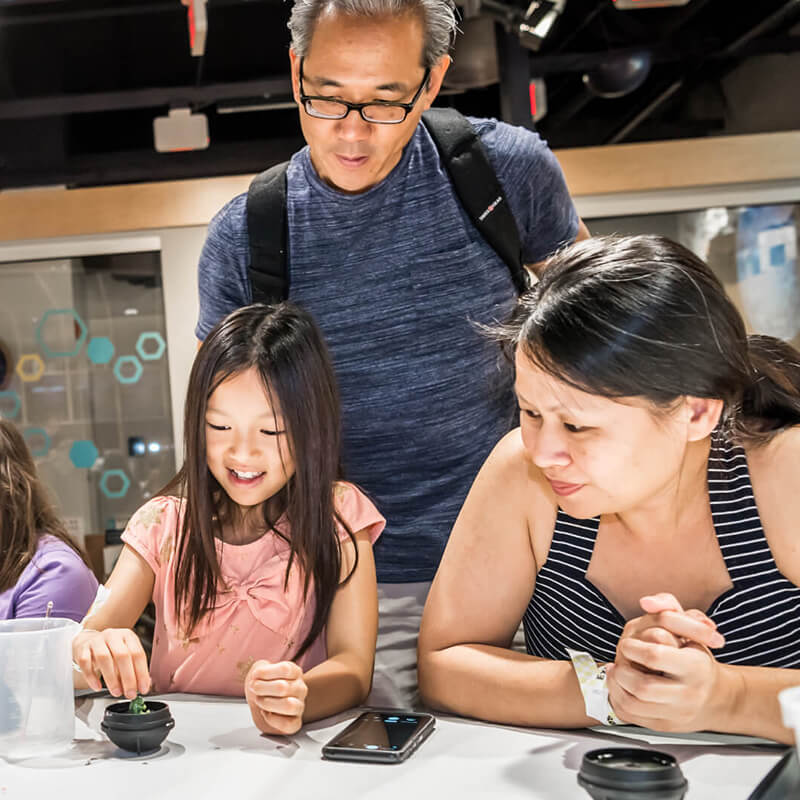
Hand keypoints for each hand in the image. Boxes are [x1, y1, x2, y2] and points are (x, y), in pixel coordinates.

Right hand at [72, 628, 150, 698]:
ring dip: (112, 678)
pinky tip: (97, 687)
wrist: (88, 641)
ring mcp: (96, 641)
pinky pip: (86, 663)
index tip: (143, 688)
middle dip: (128, 677)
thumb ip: (134, 667)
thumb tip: (144, 685)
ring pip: (104, 658)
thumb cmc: (110, 650)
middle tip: (130, 693)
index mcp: (127, 636)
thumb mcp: (125, 653)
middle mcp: (113, 636)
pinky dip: (92, 677)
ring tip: (117, 692)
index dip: (142, 672)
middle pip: (122, 655)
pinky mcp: (82, 649)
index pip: (137, 653)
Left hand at [245, 660, 307, 735]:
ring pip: (289, 706)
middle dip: (262, 688)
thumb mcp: (261, 670)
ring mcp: (300, 706)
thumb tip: (256, 677)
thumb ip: (260, 670)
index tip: (255, 675)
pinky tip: (266, 713)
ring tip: (259, 700)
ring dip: (268, 703)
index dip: (266, 673)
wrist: (264, 700)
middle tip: (254, 688)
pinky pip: (287, 724)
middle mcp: (300, 688)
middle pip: (283, 688)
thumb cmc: (264, 684)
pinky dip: (272, 720)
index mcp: (295, 672)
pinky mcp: (295, 722)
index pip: (285, 670)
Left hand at [607, 593, 724, 731]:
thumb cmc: (696, 656)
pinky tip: (620, 687)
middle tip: (618, 661)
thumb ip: (667, 605)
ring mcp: (677, 713)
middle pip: (642, 686)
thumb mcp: (688, 625)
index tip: (627, 643)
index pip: (655, 656)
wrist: (715, 697)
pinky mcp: (664, 725)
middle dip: (622, 671)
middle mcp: (688, 693)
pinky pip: (632, 716)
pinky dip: (618, 699)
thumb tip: (647, 602)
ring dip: (616, 685)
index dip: (634, 648)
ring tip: (616, 672)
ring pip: (634, 704)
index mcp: (695, 666)